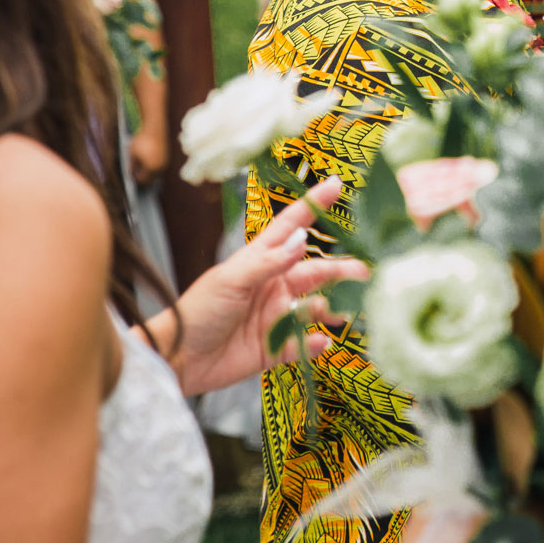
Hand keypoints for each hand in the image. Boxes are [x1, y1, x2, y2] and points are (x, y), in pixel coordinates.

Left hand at [128, 122, 166, 184]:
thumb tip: (131, 174)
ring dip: (149, 173)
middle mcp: (160, 168)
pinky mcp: (167, 157)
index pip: (142, 179)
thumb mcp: (132, 154)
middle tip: (134, 174)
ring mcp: (165, 163)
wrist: (155, 128)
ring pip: (156, 174)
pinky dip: (153, 167)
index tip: (129, 175)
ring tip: (140, 167)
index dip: (135, 178)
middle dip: (143, 177)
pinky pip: (159, 167)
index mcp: (151, 168)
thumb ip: (132, 165)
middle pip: (150, 179)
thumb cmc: (142, 141)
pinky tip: (147, 162)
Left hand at [156, 179, 366, 395]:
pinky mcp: (276, 349)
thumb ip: (269, 261)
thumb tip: (303, 238)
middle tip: (365, 273)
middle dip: (341, 271)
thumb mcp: (232, 280)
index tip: (335, 184)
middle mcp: (274, 286)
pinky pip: (305, 344)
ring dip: (332, 309)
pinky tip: (320, 341)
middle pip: (316, 272)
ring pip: (317, 308)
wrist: (178, 359)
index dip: (313, 205)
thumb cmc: (197, 311)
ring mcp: (277, 317)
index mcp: (260, 261)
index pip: (292, 227)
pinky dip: (315, 343)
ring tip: (341, 312)